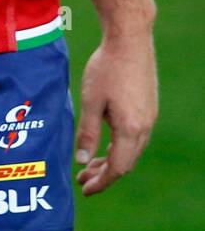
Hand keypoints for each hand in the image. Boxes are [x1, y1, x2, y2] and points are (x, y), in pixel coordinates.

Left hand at [75, 30, 157, 195]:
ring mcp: (149, 118)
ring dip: (111, 160)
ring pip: (131, 150)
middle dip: (104, 174)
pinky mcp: (148, 108)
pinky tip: (105, 142)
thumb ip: (88, 133)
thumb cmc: (106, 68)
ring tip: (89, 164)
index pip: (118, 168)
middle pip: (126, 162)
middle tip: (82, 179)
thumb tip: (82, 161)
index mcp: (131, 129)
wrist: (130, 40)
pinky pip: (135, 137)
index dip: (102, 182)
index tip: (85, 190)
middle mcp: (145, 127)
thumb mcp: (91, 101)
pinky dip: (119, 146)